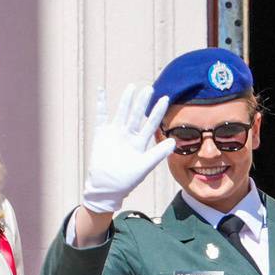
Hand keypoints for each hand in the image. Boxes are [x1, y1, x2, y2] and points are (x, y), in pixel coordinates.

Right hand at [81, 84, 173, 213]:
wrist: (107, 187)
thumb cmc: (127, 179)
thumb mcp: (145, 166)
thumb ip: (158, 153)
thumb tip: (174, 141)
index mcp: (140, 142)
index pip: (151, 123)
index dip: (157, 112)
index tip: (165, 99)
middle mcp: (128, 135)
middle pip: (136, 115)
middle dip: (142, 102)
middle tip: (149, 88)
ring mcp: (115, 133)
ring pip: (122, 112)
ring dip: (126, 100)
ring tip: (132, 87)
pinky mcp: (101, 134)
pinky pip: (101, 116)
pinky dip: (101, 103)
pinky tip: (102, 90)